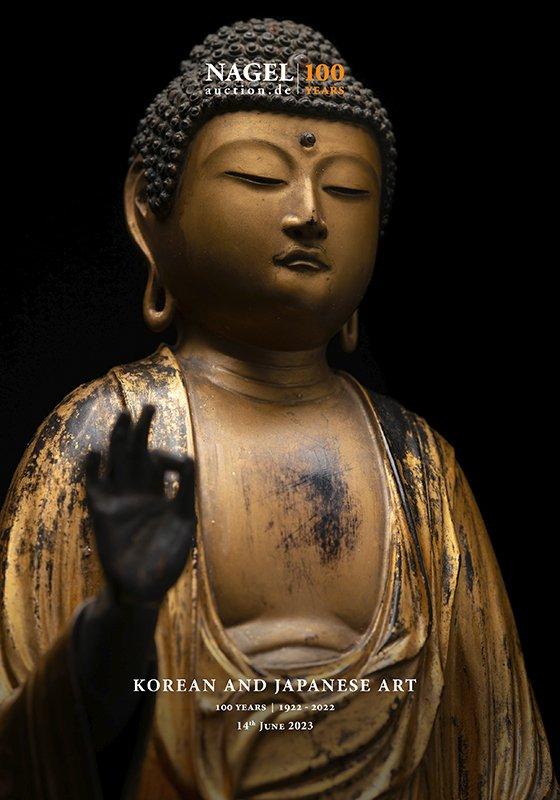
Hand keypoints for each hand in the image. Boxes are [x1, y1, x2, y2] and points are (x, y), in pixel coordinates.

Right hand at [85, 405, 194, 607]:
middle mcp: (137, 492)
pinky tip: (95, 453)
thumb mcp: (184, 520)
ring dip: (119, 440)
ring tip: (123, 416)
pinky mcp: (102, 512)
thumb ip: (186, 491)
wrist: (145, 586)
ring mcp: (119, 500)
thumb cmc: (168, 557)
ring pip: (117, 462)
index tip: (177, 462)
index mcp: (159, 493)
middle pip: (137, 453)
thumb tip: (189, 459)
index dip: (168, 455)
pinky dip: (93, 470)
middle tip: (148, 406)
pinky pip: (95, 486)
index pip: (160, 462)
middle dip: (142, 431)